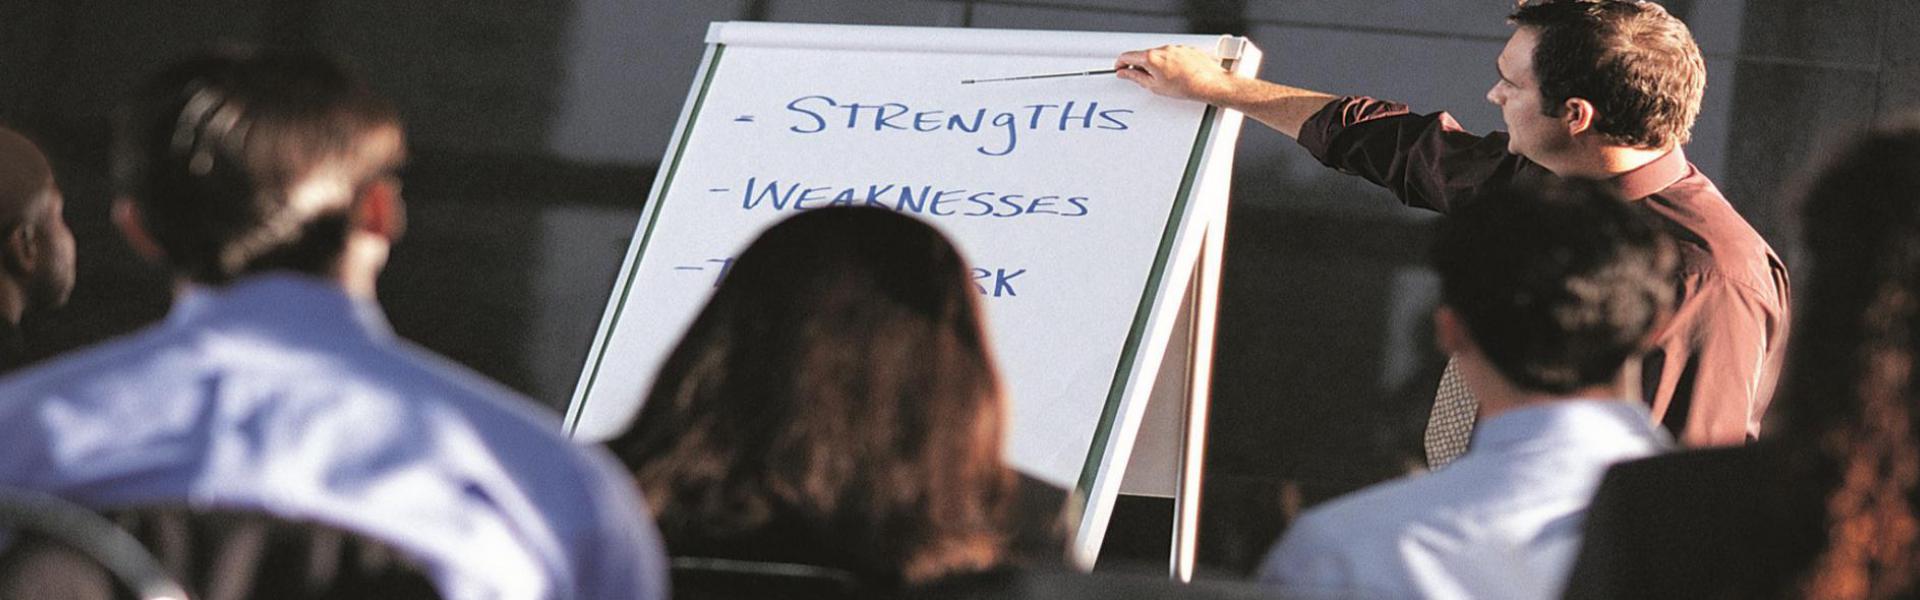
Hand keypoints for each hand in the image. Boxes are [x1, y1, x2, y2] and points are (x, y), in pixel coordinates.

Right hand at [1114, 45, 1238, 104]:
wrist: (1210, 84)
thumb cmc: (1186, 87)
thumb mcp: (1154, 86)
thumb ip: (1136, 77)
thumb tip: (1125, 73)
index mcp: (1151, 57)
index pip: (1128, 55)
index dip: (1120, 63)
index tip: (1119, 68)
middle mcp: (1163, 49)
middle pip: (1144, 55)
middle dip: (1139, 65)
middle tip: (1140, 78)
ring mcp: (1176, 48)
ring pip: (1159, 55)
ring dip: (1156, 64)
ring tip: (1164, 79)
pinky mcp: (1186, 49)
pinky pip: (1172, 55)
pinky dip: (1170, 63)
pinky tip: (1175, 75)